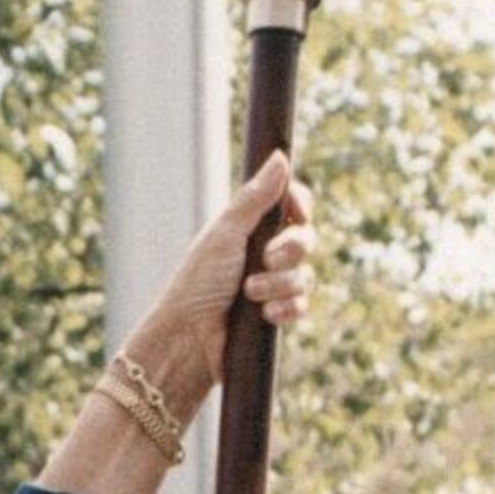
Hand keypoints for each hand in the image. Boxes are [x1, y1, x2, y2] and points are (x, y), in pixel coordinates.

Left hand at [123, 156, 316, 394]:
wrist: (188, 336)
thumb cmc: (198, 281)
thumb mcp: (226, 233)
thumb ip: (256, 197)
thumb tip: (281, 156)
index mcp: (251, 228)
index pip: (293, 207)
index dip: (300, 206)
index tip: (297, 210)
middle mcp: (265, 254)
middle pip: (306, 239)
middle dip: (292, 249)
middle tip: (267, 258)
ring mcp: (273, 284)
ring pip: (305, 276)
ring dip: (278, 284)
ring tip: (249, 293)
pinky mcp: (276, 314)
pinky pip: (301, 306)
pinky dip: (285, 309)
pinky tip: (265, 315)